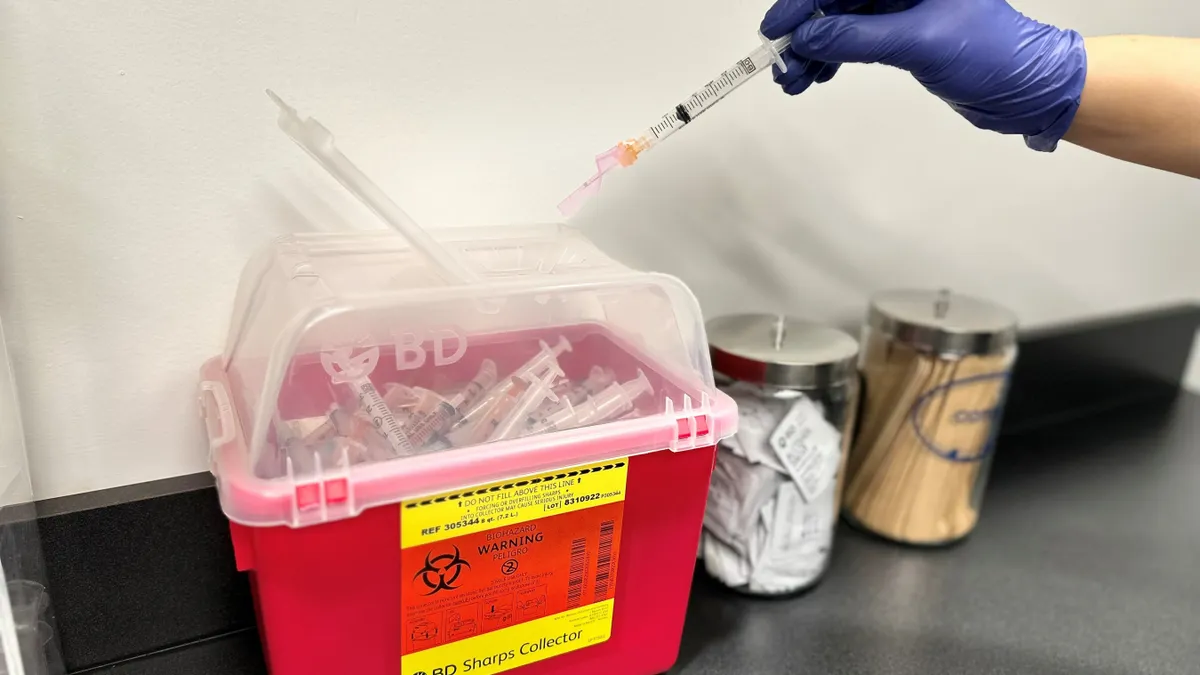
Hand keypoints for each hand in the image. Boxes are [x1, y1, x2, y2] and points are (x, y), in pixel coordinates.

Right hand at [760, 0, 1087, 149]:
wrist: (1028, 87)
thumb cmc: (995, 53)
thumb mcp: (920, 42)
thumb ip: (859, 37)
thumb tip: (809, 38)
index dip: (804, 3)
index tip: (777, 29)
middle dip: (805, 31)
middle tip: (781, 63)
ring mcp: (903, 6)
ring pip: (841, 21)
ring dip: (813, 51)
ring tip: (794, 81)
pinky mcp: (902, 32)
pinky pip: (854, 39)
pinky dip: (831, 59)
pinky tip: (815, 77)